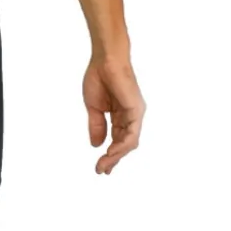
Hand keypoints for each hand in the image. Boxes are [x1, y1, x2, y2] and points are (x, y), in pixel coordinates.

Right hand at [83, 54, 144, 174]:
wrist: (105, 60)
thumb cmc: (99, 78)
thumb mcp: (94, 107)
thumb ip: (97, 126)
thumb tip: (96, 145)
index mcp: (121, 115)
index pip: (117, 139)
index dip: (109, 154)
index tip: (100, 166)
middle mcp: (131, 116)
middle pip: (125, 144)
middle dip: (113, 159)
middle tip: (102, 170)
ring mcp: (135, 114)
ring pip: (130, 142)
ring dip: (117, 155)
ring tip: (104, 164)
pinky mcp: (136, 110)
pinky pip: (131, 133)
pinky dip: (122, 145)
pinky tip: (111, 152)